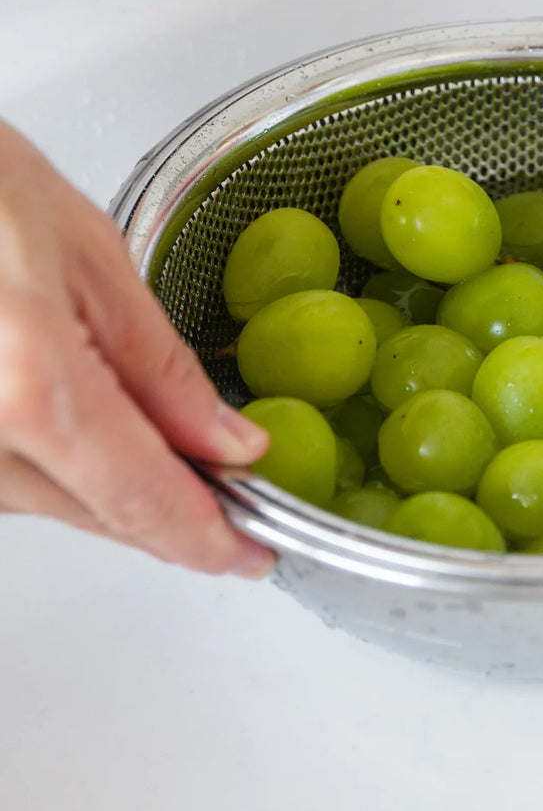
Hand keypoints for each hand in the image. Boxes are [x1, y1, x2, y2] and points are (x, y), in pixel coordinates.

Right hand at [0, 121, 274, 577]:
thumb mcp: (87, 256)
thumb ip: (159, 365)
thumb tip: (228, 445)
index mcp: (29, 387)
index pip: (139, 497)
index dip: (204, 539)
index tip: (250, 555)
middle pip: (91, 513)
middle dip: (165, 517)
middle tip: (225, 511)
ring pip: (43, 504)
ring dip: (107, 492)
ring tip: (164, 463)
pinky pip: (5, 477)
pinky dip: (55, 468)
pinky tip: (88, 441)